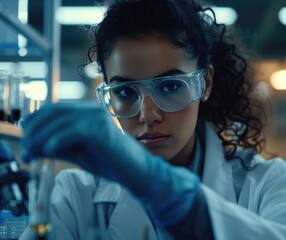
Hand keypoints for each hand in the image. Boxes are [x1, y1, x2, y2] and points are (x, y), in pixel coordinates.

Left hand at [22, 102, 199, 226]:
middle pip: (53, 113)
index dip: (35, 122)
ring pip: (59, 122)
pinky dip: (56, 141)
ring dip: (40, 139)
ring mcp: (97, 118)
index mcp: (87, 113)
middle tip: (25, 152)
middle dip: (33, 132)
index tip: (25, 139)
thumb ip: (57, 146)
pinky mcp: (101, 130)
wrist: (135, 170)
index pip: (54, 109)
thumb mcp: (77, 152)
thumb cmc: (109, 161)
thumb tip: (32, 146)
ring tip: (31, 155)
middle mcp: (91, 110)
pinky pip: (72, 132)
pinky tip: (47, 151)